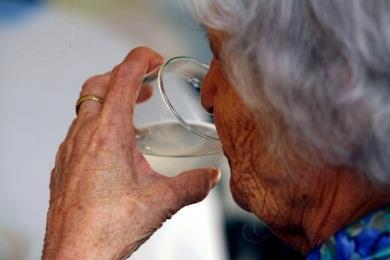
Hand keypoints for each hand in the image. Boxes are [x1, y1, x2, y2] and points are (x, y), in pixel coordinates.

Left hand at [42, 47, 220, 259]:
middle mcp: (84, 136)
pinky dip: (96, 124)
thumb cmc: (107, 228)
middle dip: (123, 76)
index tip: (153, 57)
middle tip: (144, 82)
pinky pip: (78, 131)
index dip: (139, 59)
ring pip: (86, 107)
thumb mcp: (161, 202)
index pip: (122, 77)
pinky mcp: (64, 165)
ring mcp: (70, 150)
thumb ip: (192, 185)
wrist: (75, 256)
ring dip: (109, 101)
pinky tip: (111, 145)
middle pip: (98, 85)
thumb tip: (210, 178)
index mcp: (109, 135)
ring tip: (131, 111)